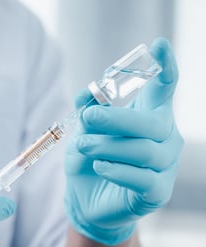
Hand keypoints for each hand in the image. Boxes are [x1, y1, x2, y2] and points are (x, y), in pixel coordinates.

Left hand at [64, 38, 182, 245]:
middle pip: (152, 122)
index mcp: (148, 116)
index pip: (164, 89)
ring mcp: (164, 166)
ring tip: (83, 146)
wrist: (86, 199)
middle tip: (88, 119)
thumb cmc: (89, 159)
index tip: (159, 45)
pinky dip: (117, 170)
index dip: (165, 68)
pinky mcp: (157, 192)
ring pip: (144, 150)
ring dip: (108, 146)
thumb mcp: (82, 132)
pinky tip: (99, 167)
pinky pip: (142, 178)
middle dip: (117, 118)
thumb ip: (87, 111)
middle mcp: (164, 138)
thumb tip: (88, 92)